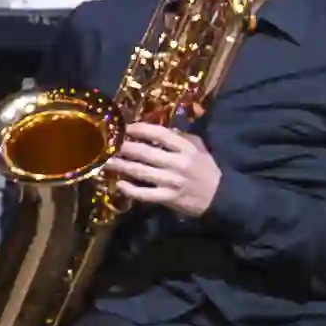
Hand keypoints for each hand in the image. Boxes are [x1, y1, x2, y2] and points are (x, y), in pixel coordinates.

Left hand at [104, 126, 222, 217]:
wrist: (219, 196)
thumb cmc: (206, 169)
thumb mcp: (198, 147)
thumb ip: (180, 137)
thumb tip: (157, 129)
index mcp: (186, 148)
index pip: (160, 134)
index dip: (140, 129)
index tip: (125, 127)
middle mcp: (177, 163)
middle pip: (145, 153)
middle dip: (124, 147)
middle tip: (107, 143)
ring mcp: (171, 182)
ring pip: (140, 172)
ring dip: (121, 166)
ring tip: (105, 161)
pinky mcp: (168, 198)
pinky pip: (145, 194)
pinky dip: (131, 189)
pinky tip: (119, 184)